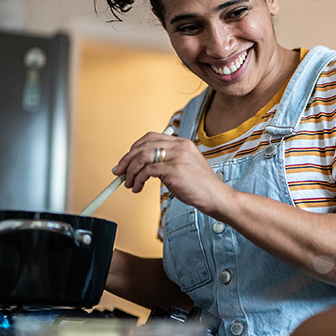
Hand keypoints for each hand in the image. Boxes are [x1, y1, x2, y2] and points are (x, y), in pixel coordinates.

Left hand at [112, 131, 234, 213]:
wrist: (217, 197)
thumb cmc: (200, 187)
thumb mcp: (183, 168)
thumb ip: (166, 163)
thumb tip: (141, 168)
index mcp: (182, 143)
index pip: (151, 137)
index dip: (135, 147)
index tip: (126, 160)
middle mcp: (180, 146)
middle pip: (143, 145)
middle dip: (127, 159)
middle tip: (118, 172)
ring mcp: (177, 157)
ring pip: (142, 157)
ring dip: (130, 171)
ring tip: (129, 184)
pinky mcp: (174, 170)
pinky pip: (147, 171)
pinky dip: (137, 180)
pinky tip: (137, 188)